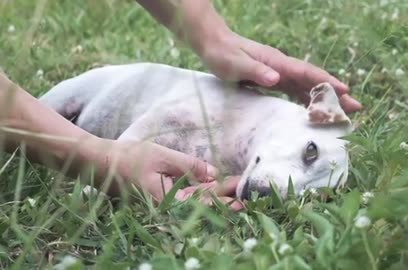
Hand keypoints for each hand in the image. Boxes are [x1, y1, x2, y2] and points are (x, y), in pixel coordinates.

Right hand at [95, 139, 242, 210]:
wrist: (100, 164)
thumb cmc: (129, 158)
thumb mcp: (162, 157)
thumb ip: (189, 166)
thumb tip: (214, 174)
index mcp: (168, 200)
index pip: (204, 198)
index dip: (225, 192)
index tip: (242, 186)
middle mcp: (167, 208)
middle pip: (202, 205)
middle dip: (224, 200)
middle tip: (247, 198)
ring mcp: (162, 205)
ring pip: (194, 203)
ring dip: (214, 200)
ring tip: (235, 199)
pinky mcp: (159, 199)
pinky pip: (183, 199)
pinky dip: (199, 195)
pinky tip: (210, 191)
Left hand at [197, 32, 361, 112]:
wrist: (214, 45)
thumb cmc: (223, 54)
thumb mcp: (235, 64)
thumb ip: (255, 71)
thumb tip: (276, 79)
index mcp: (277, 62)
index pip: (307, 72)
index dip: (326, 82)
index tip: (345, 91)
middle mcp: (282, 67)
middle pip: (313, 81)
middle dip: (335, 94)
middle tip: (355, 108)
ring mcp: (279, 73)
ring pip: (307, 87)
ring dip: (325, 99)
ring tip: (342, 114)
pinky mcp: (273, 80)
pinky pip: (295, 92)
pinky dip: (307, 101)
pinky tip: (314, 111)